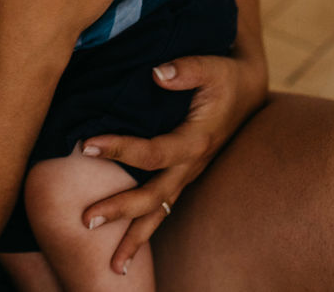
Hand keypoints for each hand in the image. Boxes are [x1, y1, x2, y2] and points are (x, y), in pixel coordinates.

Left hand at [77, 50, 269, 273]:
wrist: (247, 90)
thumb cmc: (224, 77)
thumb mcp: (211, 66)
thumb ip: (185, 69)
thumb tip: (157, 73)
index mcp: (195, 140)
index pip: (152, 152)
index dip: (119, 149)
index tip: (85, 145)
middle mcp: (191, 165)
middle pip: (153, 197)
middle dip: (120, 210)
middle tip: (86, 220)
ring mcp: (188, 174)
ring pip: (160, 213)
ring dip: (136, 239)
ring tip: (113, 268)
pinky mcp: (184, 176)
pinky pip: (164, 208)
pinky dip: (146, 229)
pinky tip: (127, 247)